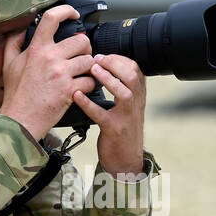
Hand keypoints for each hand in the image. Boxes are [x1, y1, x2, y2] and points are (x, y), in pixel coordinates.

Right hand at [0, 5, 94, 139]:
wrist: (20, 119)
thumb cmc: (16, 94)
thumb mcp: (8, 64)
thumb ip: (14, 43)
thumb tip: (21, 30)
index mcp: (36, 49)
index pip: (52, 18)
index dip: (66, 11)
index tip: (73, 14)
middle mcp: (50, 58)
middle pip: (81, 40)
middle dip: (84, 48)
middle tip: (80, 55)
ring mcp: (61, 74)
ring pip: (89, 60)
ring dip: (89, 67)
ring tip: (81, 72)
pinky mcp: (70, 90)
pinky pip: (90, 81)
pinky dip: (88, 85)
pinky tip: (80, 87)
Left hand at [70, 53, 146, 175]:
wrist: (126, 160)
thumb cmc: (122, 131)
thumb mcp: (127, 107)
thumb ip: (122, 88)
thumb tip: (107, 67)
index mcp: (138, 96)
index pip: (136, 69)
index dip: (120, 58)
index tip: (104, 55)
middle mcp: (135, 104)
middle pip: (132, 76)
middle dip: (114, 63)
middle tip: (97, 59)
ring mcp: (126, 117)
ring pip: (124, 93)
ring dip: (107, 78)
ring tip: (92, 70)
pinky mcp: (114, 130)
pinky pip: (101, 114)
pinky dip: (88, 104)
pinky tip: (77, 95)